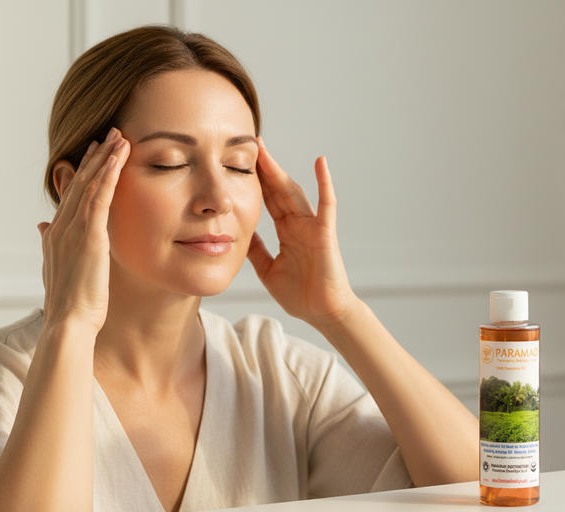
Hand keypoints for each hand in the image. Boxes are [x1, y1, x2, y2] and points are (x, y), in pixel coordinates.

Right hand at [37, 128, 129, 333]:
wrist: (68, 321)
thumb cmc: (68, 301)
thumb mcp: (57, 267)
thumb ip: (50, 242)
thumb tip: (42, 225)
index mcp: (56, 233)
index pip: (71, 193)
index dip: (84, 170)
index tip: (95, 151)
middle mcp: (62, 226)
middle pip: (81, 182)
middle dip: (96, 156)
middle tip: (110, 133)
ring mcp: (74, 230)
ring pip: (91, 185)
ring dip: (106, 158)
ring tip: (119, 137)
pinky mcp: (90, 237)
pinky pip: (100, 199)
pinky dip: (109, 176)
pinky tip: (119, 159)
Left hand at [247, 138, 358, 327]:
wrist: (322, 313)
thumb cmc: (301, 295)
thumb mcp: (268, 270)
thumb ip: (256, 251)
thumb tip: (238, 235)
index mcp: (286, 232)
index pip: (268, 201)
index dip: (255, 182)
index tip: (240, 162)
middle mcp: (299, 224)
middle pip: (278, 190)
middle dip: (264, 168)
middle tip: (250, 145)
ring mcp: (312, 226)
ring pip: (294, 193)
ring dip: (280, 172)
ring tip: (266, 151)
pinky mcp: (325, 232)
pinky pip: (326, 204)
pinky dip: (325, 183)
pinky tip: (320, 163)